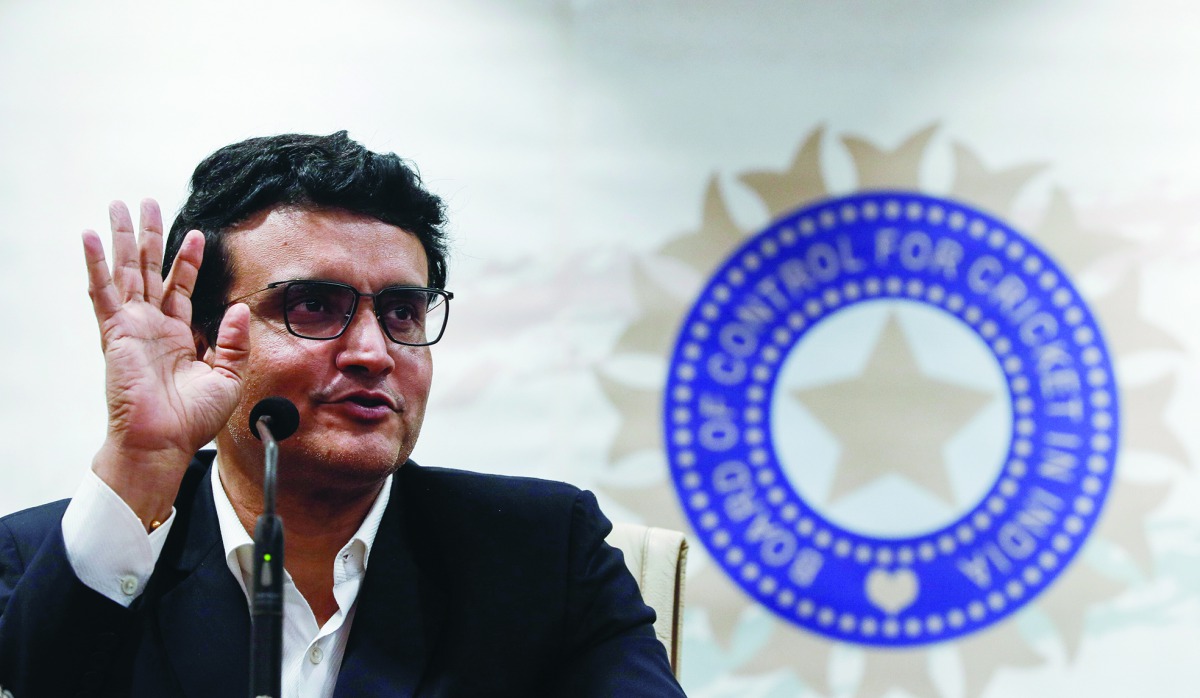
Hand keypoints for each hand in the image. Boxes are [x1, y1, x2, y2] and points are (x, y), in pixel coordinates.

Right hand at [83, 199, 248, 525]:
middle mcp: (153, 326)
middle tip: (145, 203)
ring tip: (119, 205)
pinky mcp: (116, 333)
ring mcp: (133, 326)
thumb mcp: (227, 377)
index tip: (198, 235)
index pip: (181, 287)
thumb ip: (233, 341)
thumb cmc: (193, 419)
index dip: (188, 260)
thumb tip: (237, 308)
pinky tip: (89, 237)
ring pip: (126, 271)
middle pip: (149, 269)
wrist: (165, 441)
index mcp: (179, 335)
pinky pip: (103, 292)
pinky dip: (95, 264)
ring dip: (122, 238)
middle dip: (148, 235)